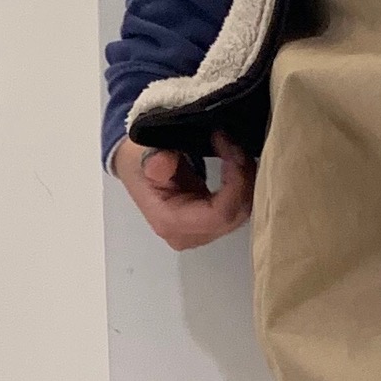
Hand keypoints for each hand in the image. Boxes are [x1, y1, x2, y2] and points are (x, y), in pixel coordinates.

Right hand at [112, 133, 254, 250]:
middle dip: (243, 177)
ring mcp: (201, 233)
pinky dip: (242, 183)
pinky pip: (238, 208)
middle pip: (235, 215)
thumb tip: (162, 164)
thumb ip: (154, 161)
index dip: (234, 182)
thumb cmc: (138, 161)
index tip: (230, 147)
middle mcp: (188, 235)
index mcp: (170, 222)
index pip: (219, 214)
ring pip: (241, 212)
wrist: (134, 168)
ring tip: (235, 148)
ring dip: (245, 179)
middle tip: (235, 144)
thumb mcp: (141, 154)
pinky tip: (235, 161)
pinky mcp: (210, 224)